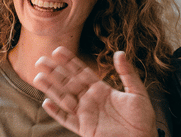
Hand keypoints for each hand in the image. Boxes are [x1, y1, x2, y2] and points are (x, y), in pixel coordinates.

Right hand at [33, 46, 156, 136]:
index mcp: (102, 90)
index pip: (82, 72)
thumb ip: (127, 73)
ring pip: (64, 98)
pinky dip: (56, 112)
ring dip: (51, 88)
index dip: (69, 62)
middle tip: (40, 60)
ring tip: (37, 77)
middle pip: (68, 83)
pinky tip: (47, 103)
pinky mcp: (85, 129)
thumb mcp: (138, 93)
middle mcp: (91, 100)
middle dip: (54, 72)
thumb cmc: (143, 120)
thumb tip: (120, 52)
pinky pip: (67, 120)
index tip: (58, 51)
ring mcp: (87, 115)